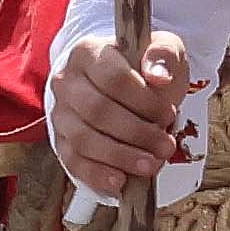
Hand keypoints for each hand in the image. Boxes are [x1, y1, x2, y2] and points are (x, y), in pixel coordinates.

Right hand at [52, 21, 196, 195]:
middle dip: (136, 133)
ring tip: (151, 165)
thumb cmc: (142, 66)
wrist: (124, 82)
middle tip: (165, 146)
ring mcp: (60, 113)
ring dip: (120, 156)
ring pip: (84, 139)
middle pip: (97, 112)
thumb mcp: (162, 49)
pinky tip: (119, 181)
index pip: (113, 78)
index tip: (169, 114)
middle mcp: (66, 82)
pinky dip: (96, 174)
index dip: (144, 100)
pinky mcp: (61, 140)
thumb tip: (159, 76)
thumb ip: (163, 55)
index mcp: (88, 53)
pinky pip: (73, 161)